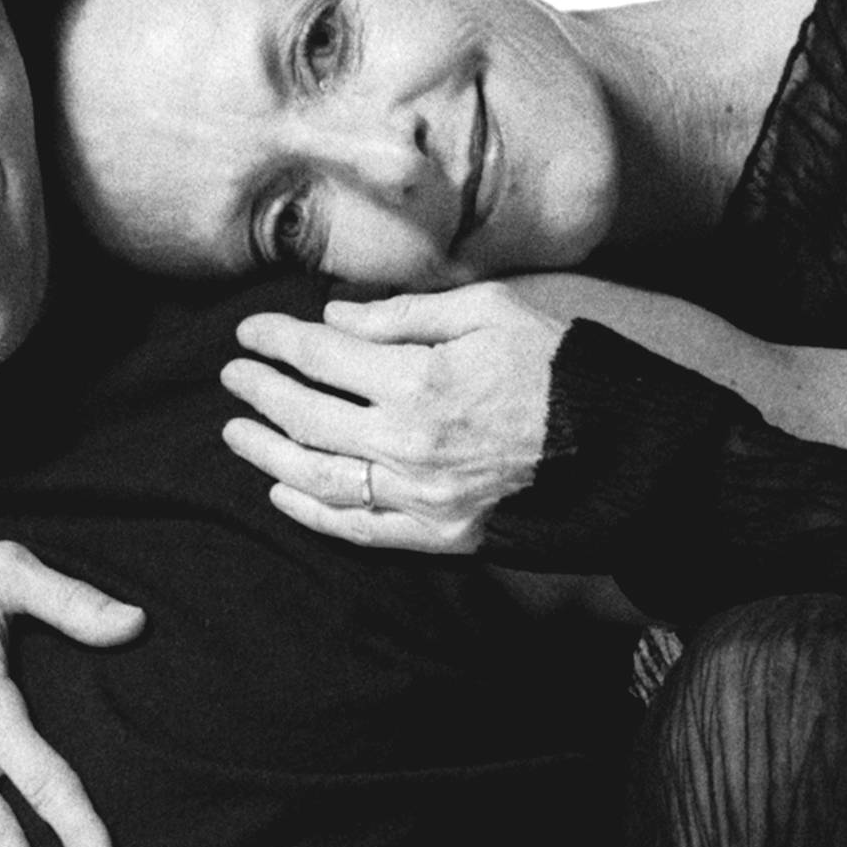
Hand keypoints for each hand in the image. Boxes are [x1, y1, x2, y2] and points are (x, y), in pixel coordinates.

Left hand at [219, 281, 592, 553]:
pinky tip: (281, 492)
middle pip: (309, 417)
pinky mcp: (436, 536)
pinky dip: (312, 512)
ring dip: (269, 454)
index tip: (248, 333)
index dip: (277, 341)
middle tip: (232, 375)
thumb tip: (334, 320)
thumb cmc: (556, 365)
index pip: (323, 357)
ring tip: (237, 433)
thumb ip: (404, 315)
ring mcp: (419, 496)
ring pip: (319, 479)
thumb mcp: (488, 310)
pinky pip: (359, 530)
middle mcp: (408, 443)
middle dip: (261, 392)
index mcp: (420, 379)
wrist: (614, 445)